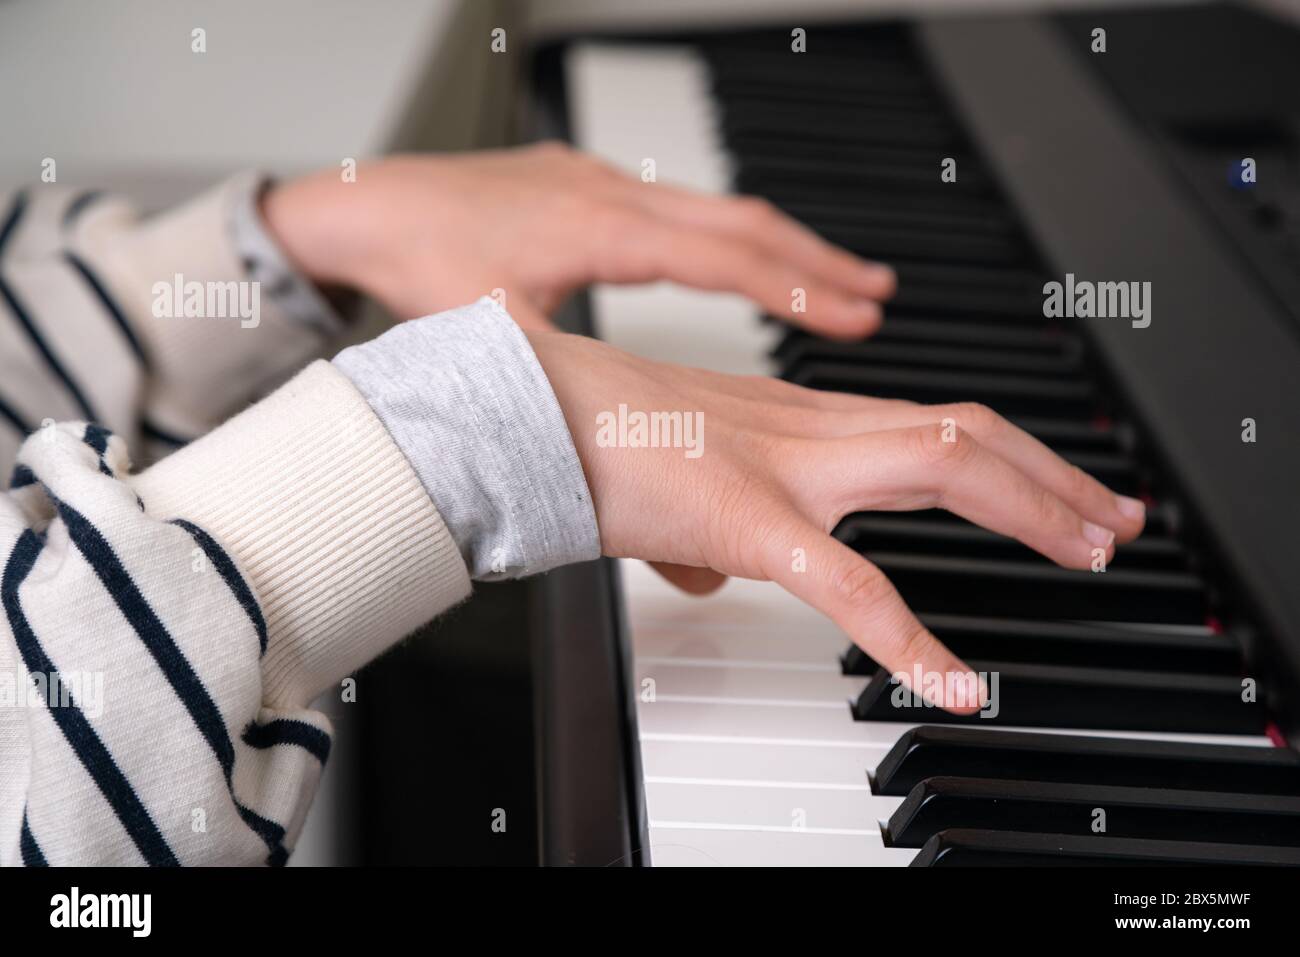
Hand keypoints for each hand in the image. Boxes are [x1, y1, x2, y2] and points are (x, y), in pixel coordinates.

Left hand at [261, 143, 894, 335]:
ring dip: (781, 247)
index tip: (855, 315)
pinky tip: (749, 264)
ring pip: (716, 210)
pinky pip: (683, 208)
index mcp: (596, 230)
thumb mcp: (488, 335)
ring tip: (838, 282)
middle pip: (740, 222)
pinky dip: (732, 238)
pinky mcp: (591, 186)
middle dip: (815, 260)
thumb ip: (559, 396)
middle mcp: (612, 196)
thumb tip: (600, 462)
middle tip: (877, 295)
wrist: (363, 200)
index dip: (792, 287)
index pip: (721, 255)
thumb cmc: (417, 261)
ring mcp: (603, 184)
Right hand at [527, 330, 1146, 710]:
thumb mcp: (669, 483)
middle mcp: (808, 429)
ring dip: (1033, 508)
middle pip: (965, 432)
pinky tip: (957, 683)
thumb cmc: (586, 434)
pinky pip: (850, 584)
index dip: (1005, 454)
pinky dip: (912, 637)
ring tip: (1092, 550)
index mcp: (792, 419)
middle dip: (1054, 475)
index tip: (1052, 484)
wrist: (527, 406)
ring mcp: (788, 468)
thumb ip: (703, 527)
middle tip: (1115, 517)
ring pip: (944, 467)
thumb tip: (705, 573)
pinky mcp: (751, 522)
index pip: (927, 422)